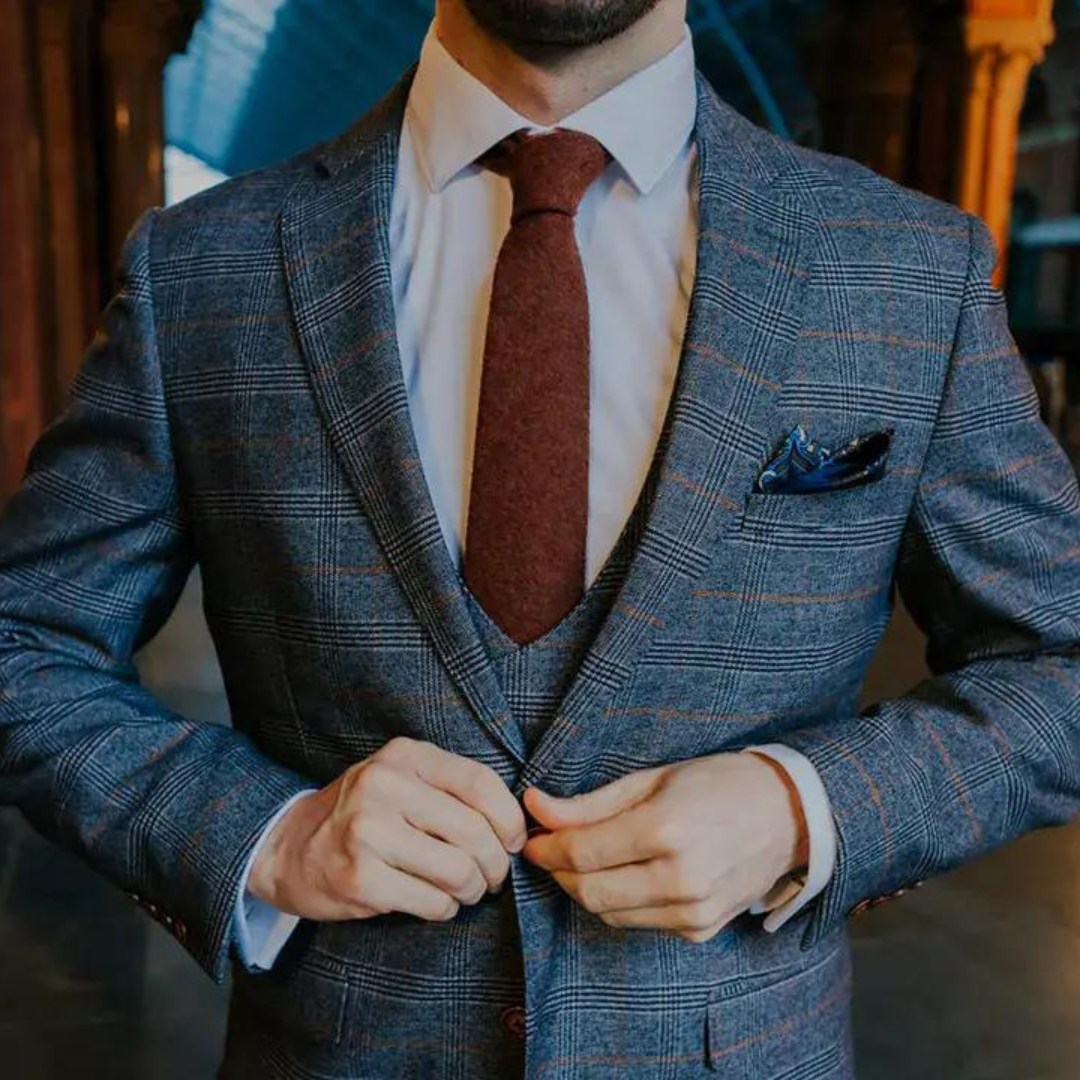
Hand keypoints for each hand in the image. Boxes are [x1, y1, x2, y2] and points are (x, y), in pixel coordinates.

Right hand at [248, 736, 526, 922]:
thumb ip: (451, 789)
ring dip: (471, 890)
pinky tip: (434, 902)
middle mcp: (385, 785)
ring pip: (458, 871)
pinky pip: (432, 902)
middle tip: (490, 877)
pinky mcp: (359, 877)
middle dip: (494, 865)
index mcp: (405, 756)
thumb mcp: (402, 779)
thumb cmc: (362, 814)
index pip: (480, 783)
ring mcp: (368, 831)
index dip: (508, 818)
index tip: (513, 841)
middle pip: (474, 832)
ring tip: (464, 890)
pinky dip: (444, 909)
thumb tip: (517, 825)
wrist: (288, 846)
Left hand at [520, 751, 806, 942]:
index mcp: (666, 830)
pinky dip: (621, 902)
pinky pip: (639, 923)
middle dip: (559, 873)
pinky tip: (627, 874)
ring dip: (587, 888)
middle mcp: (681, 878)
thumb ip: (589, 804)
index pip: (582, 853)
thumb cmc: (716, 785)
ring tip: (587, 858)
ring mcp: (694, 911)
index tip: (531, 838)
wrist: (785, 815)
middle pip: (589, 892)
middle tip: (551, 850)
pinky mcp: (700, 931)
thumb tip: (535, 807)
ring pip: (610, 913)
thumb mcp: (651, 780)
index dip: (546, 848)